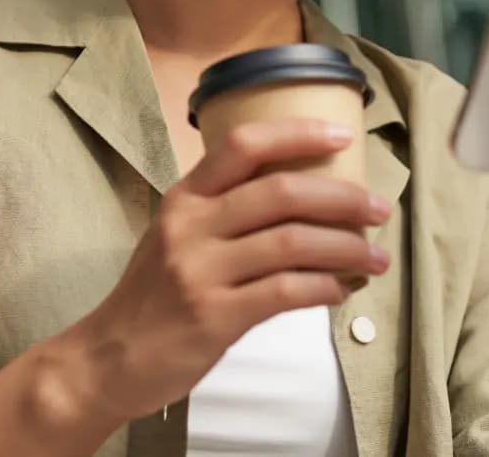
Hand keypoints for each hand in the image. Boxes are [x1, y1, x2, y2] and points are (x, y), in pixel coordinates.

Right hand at [51, 117, 391, 423]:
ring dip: (346, 247)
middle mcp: (192, 224)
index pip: (243, 144)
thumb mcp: (177, 232)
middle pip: (280, 192)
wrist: (110, 355)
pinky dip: (324, 288)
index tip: (341, 136)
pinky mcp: (215, 316)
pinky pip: (285, 292)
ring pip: (292, 242)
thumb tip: (304, 196)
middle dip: (342, 198)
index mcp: (186, 195)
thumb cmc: (153, 290)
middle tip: (378, 208)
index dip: (297, 133)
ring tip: (377, 257)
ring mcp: (201, 270)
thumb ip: (225, 209)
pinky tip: (341, 290)